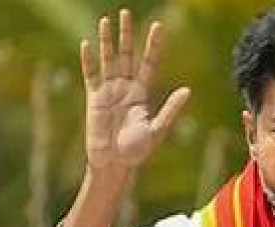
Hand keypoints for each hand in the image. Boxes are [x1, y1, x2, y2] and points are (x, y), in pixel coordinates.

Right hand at [81, 10, 189, 169]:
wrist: (115, 164)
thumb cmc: (138, 151)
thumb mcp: (158, 129)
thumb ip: (171, 109)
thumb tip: (188, 90)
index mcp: (143, 93)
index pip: (149, 63)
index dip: (153, 45)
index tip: (158, 27)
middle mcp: (126, 88)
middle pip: (127, 55)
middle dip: (127, 34)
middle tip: (126, 12)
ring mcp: (109, 92)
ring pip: (108, 60)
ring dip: (107, 41)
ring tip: (106, 21)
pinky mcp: (94, 99)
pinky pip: (91, 75)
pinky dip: (88, 61)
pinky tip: (87, 44)